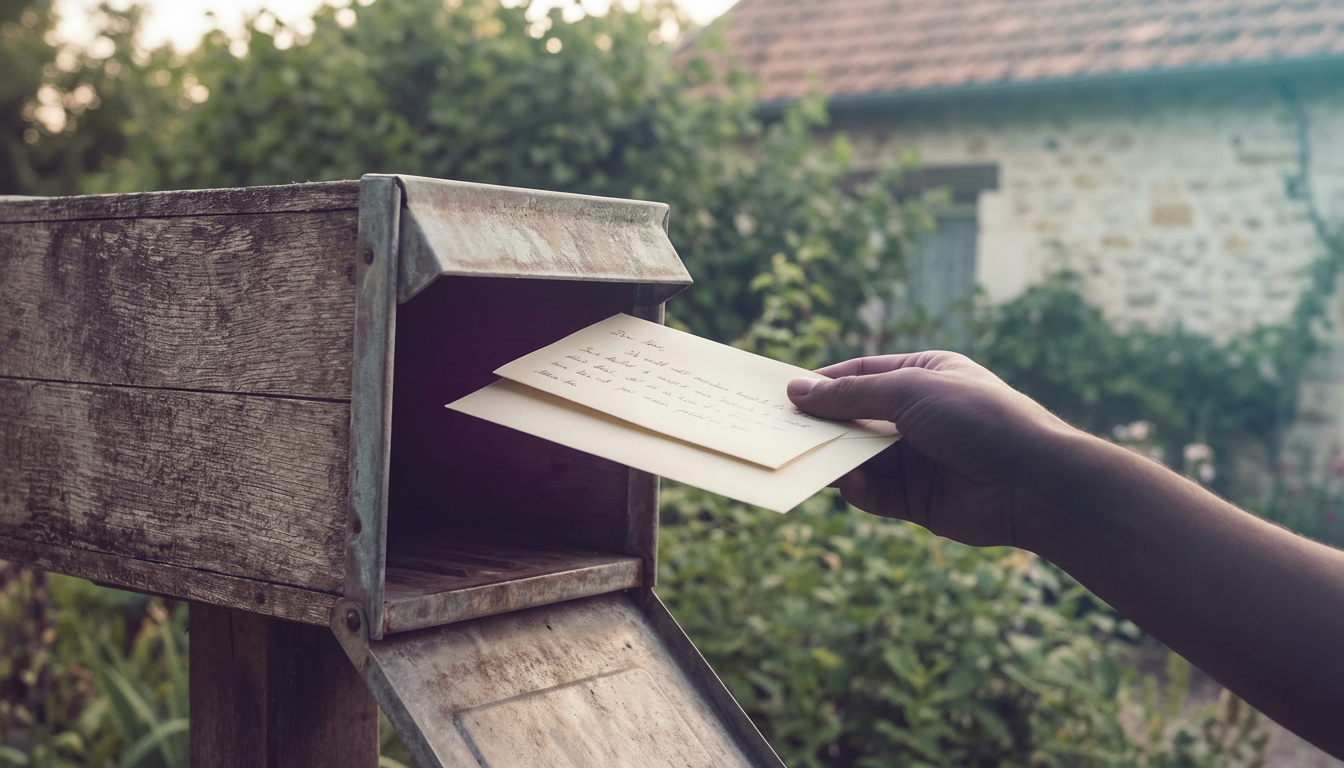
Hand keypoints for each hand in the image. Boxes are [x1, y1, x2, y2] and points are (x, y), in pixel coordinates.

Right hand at [787, 351, 1074, 547]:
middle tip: (780, 430)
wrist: (1032, 482)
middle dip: (822, 424)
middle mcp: (919, 415)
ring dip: (835, 458)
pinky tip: (848, 484)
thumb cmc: (978, 419)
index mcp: (924, 375)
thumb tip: (797, 391)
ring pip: (859, 458)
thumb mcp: (908, 392)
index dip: (824, 384)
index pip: (861, 375)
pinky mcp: (917, 500)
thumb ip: (850, 396)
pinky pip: (874, 493)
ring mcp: (918, 459)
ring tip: (803, 457)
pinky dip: (857, 489)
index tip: (785, 394)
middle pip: (855, 418)